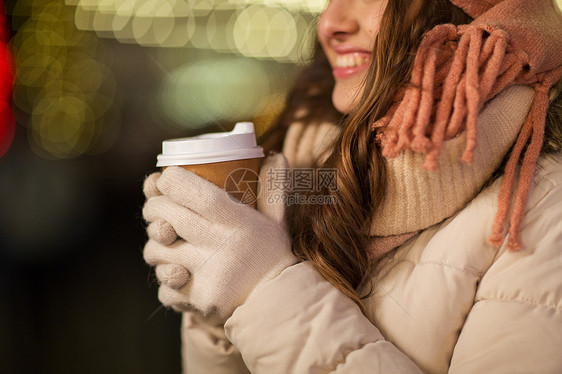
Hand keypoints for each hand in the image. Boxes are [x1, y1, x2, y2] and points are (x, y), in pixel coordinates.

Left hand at [142, 154, 296, 322]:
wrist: (278, 303)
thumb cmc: (272, 256)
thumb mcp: (275, 220)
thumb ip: (272, 188)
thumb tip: (274, 154)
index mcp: (237, 222)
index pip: (196, 193)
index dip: (171, 181)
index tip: (164, 178)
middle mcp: (219, 246)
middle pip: (168, 217)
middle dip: (154, 207)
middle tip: (157, 205)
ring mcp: (206, 276)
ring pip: (156, 251)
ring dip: (155, 244)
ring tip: (166, 241)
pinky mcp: (197, 300)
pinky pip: (163, 287)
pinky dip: (166, 279)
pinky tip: (177, 273)